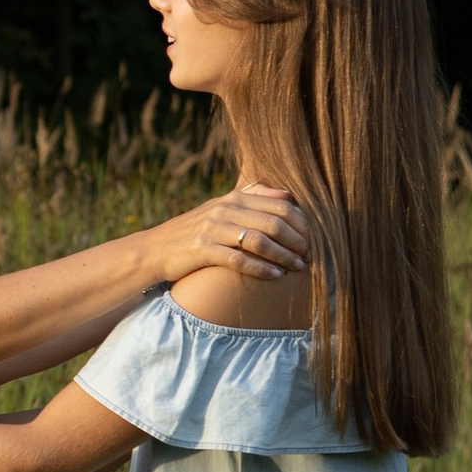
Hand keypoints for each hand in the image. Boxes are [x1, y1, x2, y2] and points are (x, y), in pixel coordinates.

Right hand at [162, 182, 310, 287]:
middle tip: (311, 256)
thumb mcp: (221, 209)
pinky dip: (261, 268)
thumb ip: (253, 199)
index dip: (302, 224)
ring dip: (284, 256)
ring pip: (259, 240)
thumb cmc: (195, 232)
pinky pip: (239, 260)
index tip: (314, 240)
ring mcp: (213, 229)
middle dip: (297, 241)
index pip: (280, 206)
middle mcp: (225, 209)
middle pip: (274, 223)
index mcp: (234, 198)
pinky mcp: (203, 249)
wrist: (156, 249)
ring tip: (298, 267)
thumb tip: (287, 194)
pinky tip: (275, 276)